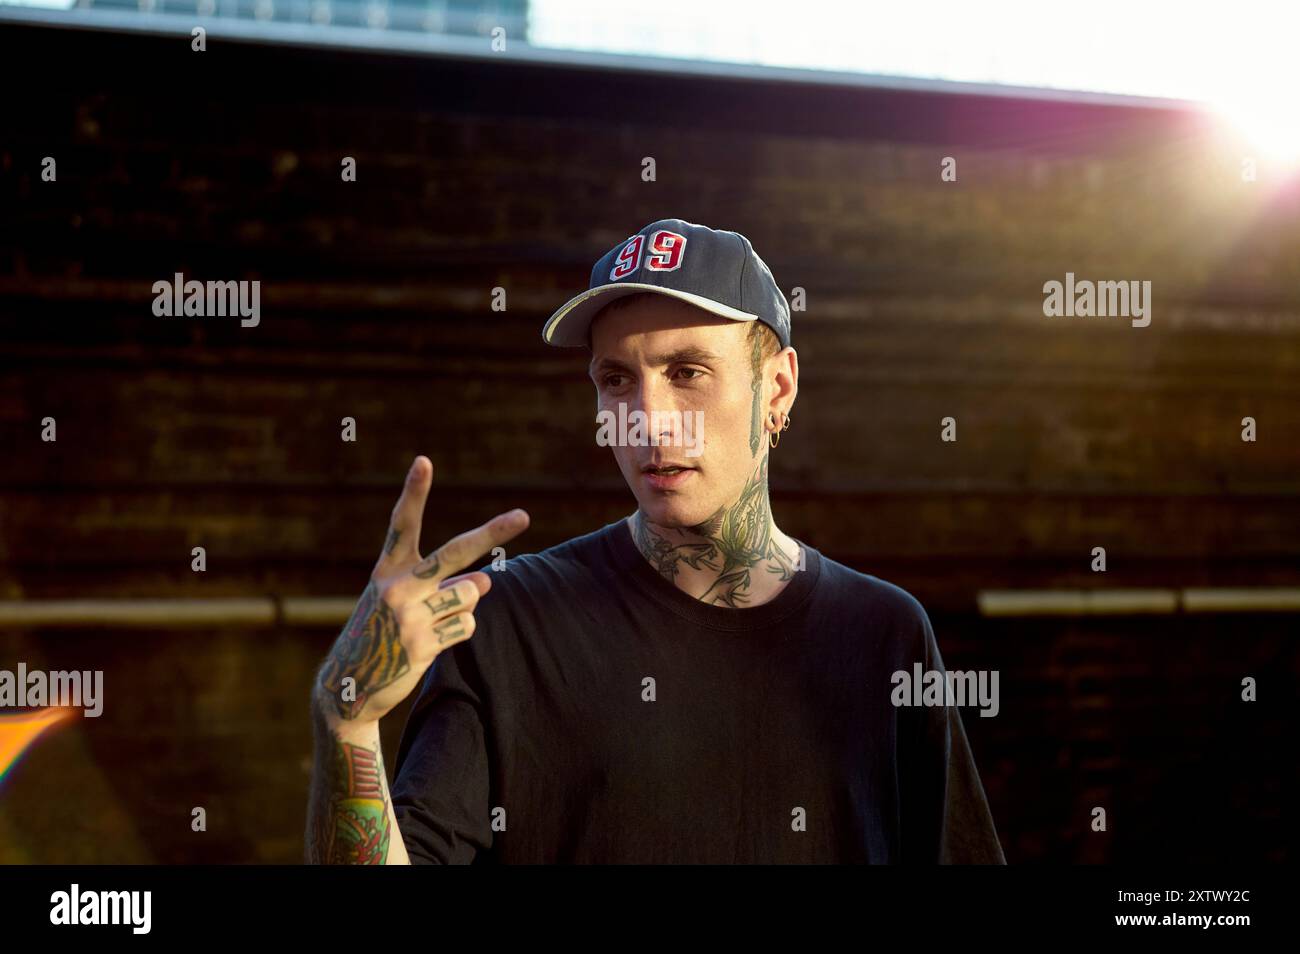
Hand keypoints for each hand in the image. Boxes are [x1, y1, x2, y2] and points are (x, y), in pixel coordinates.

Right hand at [313, 455, 528, 727]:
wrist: (349, 684)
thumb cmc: (382, 630)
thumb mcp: (404, 599)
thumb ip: (444, 583)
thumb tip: (486, 581)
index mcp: (388, 569)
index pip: (402, 524)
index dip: (413, 492)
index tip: (424, 461)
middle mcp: (397, 587)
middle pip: (454, 553)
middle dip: (492, 533)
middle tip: (523, 516)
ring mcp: (410, 616)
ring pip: (470, 594)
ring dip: (463, 605)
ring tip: (434, 620)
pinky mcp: (423, 644)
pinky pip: (466, 625)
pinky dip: (459, 630)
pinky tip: (431, 641)